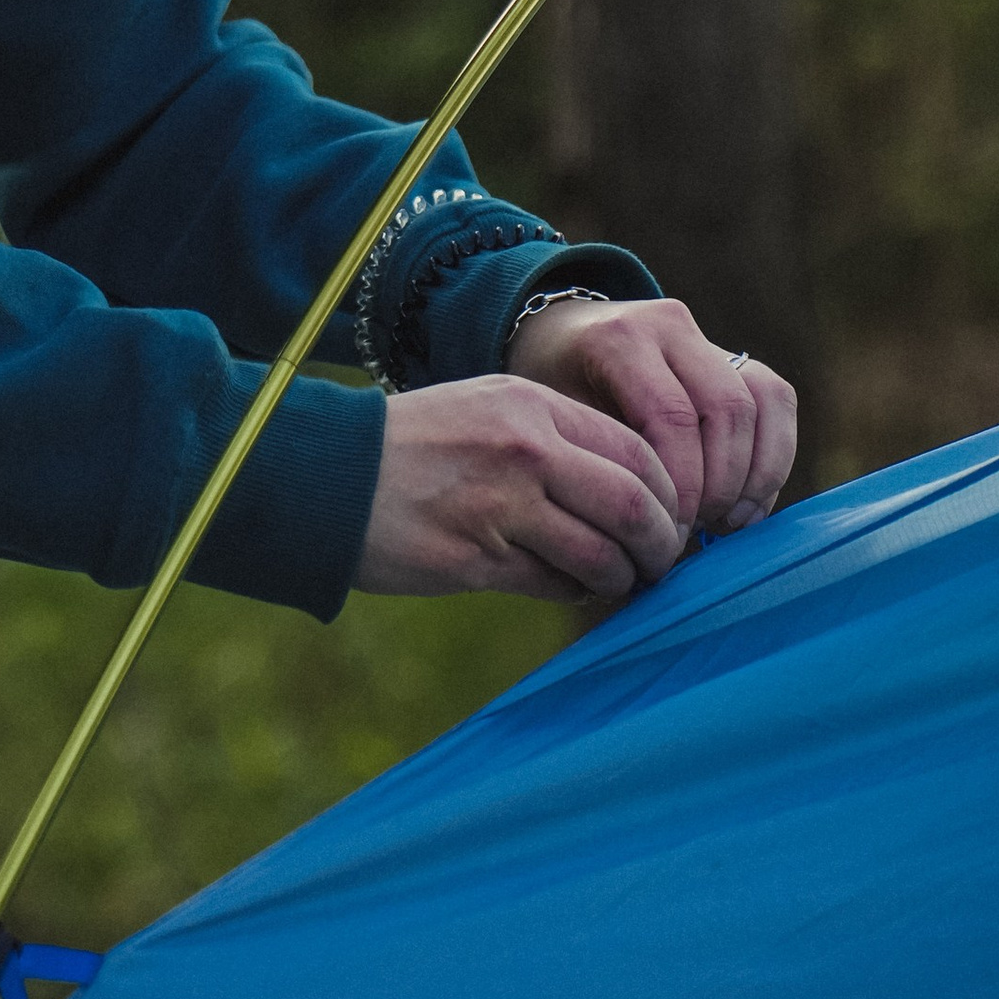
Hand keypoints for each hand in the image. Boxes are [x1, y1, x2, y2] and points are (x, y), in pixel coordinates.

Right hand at [355, 377, 688, 610]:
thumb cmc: (413, 445)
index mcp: (531, 405)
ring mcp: (501, 506)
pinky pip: (554, 585)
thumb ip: (553, 437)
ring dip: (622, 578)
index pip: (636, 451)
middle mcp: (524, 450)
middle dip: (660, 544)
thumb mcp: (485, 409)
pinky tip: (569, 586)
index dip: (667, 494)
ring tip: (618, 583)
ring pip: (601, 555)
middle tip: (661, 563)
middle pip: (633, 504)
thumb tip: (629, 487)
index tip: (669, 518)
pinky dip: (575, 592)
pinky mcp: (476, 559)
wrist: (328, 474)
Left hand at [504, 295, 795, 537]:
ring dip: (755, 474)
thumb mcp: (560, 423)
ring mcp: (705, 334)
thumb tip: (646, 539)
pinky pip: (775, 397)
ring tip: (728, 522)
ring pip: (761, 400)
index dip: (684, 484)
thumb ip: (606, 464)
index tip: (669, 532)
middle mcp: (668, 324)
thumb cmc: (553, 393)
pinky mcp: (733, 352)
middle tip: (699, 532)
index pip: (671, 417)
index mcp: (619, 341)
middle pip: (726, 408)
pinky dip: (774, 453)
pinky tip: (748, 499)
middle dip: (722, 484)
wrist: (560, 339)